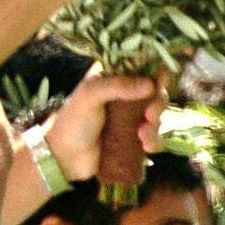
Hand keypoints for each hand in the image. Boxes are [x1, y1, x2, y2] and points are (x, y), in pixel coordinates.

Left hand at [42, 67, 161, 181]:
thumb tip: (150, 85)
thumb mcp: (89, 96)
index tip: (160, 81)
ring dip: (155, 125)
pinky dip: (155, 141)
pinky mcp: (134, 138)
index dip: (155, 71)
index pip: (141, 67)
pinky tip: (146, 147)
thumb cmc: (72, 121)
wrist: (64, 157)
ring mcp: (130, 117)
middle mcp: (124, 95)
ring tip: (142, 136)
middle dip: (158, 103)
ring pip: (157, 115)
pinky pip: (154, 136)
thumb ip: (117, 86)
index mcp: (112, 78)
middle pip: (155, 91)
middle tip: (149, 115)